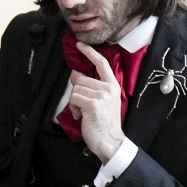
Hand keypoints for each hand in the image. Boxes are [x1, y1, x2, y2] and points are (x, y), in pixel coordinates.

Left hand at [68, 41, 125, 161]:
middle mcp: (109, 88)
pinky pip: (74, 99)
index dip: (90, 53)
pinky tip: (81, 116)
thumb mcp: (103, 101)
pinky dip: (73, 108)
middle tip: (83, 105)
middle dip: (77, 92)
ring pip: (75, 89)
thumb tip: (75, 74)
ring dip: (75, 102)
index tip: (80, 45)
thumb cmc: (105, 123)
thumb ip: (92, 87)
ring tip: (84, 112)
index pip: (102, 63)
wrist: (110, 141)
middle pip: (80, 79)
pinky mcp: (92, 104)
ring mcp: (101, 95)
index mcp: (113, 85)